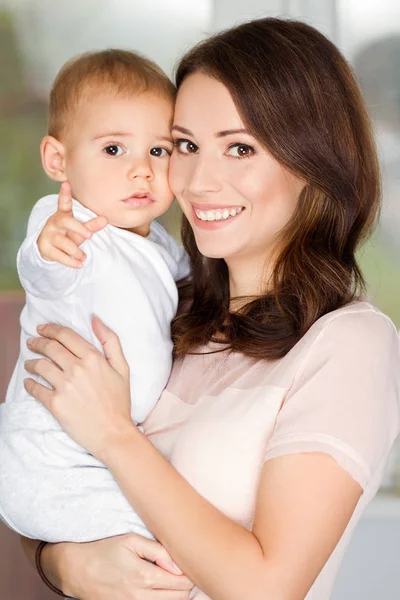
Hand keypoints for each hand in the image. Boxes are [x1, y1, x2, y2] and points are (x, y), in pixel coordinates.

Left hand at [24, 317, 133, 458]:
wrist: (113, 433)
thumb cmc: (119, 401)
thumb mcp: (122, 368)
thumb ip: (110, 341)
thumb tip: (95, 319)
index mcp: (93, 358)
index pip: (66, 336)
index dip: (51, 329)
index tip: (42, 329)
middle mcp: (77, 369)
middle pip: (50, 348)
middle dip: (37, 342)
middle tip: (32, 342)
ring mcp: (65, 386)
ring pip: (40, 366)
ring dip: (31, 362)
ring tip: (29, 364)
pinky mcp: (55, 404)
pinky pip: (36, 389)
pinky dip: (29, 384)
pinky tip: (29, 382)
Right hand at [37, 181, 107, 267]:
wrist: (48, 249)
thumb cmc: (67, 235)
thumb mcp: (80, 230)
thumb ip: (92, 226)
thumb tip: (106, 219)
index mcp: (63, 215)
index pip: (63, 203)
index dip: (65, 194)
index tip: (66, 183)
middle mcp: (54, 222)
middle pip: (66, 221)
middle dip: (78, 228)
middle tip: (89, 236)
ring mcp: (48, 234)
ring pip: (64, 242)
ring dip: (76, 251)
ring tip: (84, 257)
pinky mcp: (44, 247)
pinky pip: (59, 255)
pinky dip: (70, 261)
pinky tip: (79, 264)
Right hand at [59, 534, 192, 599]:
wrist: (77, 569)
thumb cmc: (105, 550)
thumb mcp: (131, 540)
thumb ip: (158, 551)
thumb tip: (179, 565)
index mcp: (144, 576)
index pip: (183, 582)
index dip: (191, 572)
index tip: (188, 561)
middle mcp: (140, 596)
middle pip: (181, 598)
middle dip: (188, 584)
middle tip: (185, 570)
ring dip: (178, 594)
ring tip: (175, 579)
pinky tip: (163, 589)